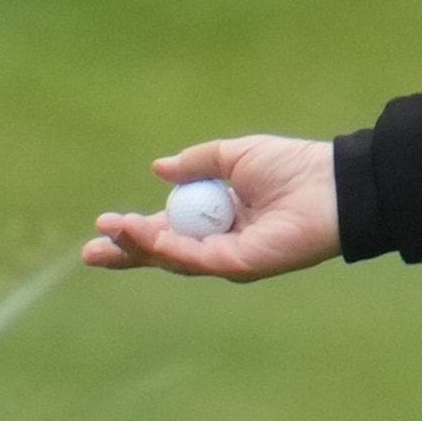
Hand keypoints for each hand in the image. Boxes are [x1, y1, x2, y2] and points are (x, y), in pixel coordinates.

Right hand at [84, 135, 340, 280]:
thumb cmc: (293, 166)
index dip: (135, 230)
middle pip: (163, 252)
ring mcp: (229, 257)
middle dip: (126, 252)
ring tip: (110, 231)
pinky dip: (165, 248)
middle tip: (91, 251)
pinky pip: (194, 259)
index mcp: (218, 216)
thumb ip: (197, 163)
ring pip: (173, 258)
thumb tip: (159, 168)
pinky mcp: (240, 265)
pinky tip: (140, 234)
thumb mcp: (235, 155)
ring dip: (138, 245)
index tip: (104, 224)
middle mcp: (220, 241)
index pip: (168, 229)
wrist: (330, 183)